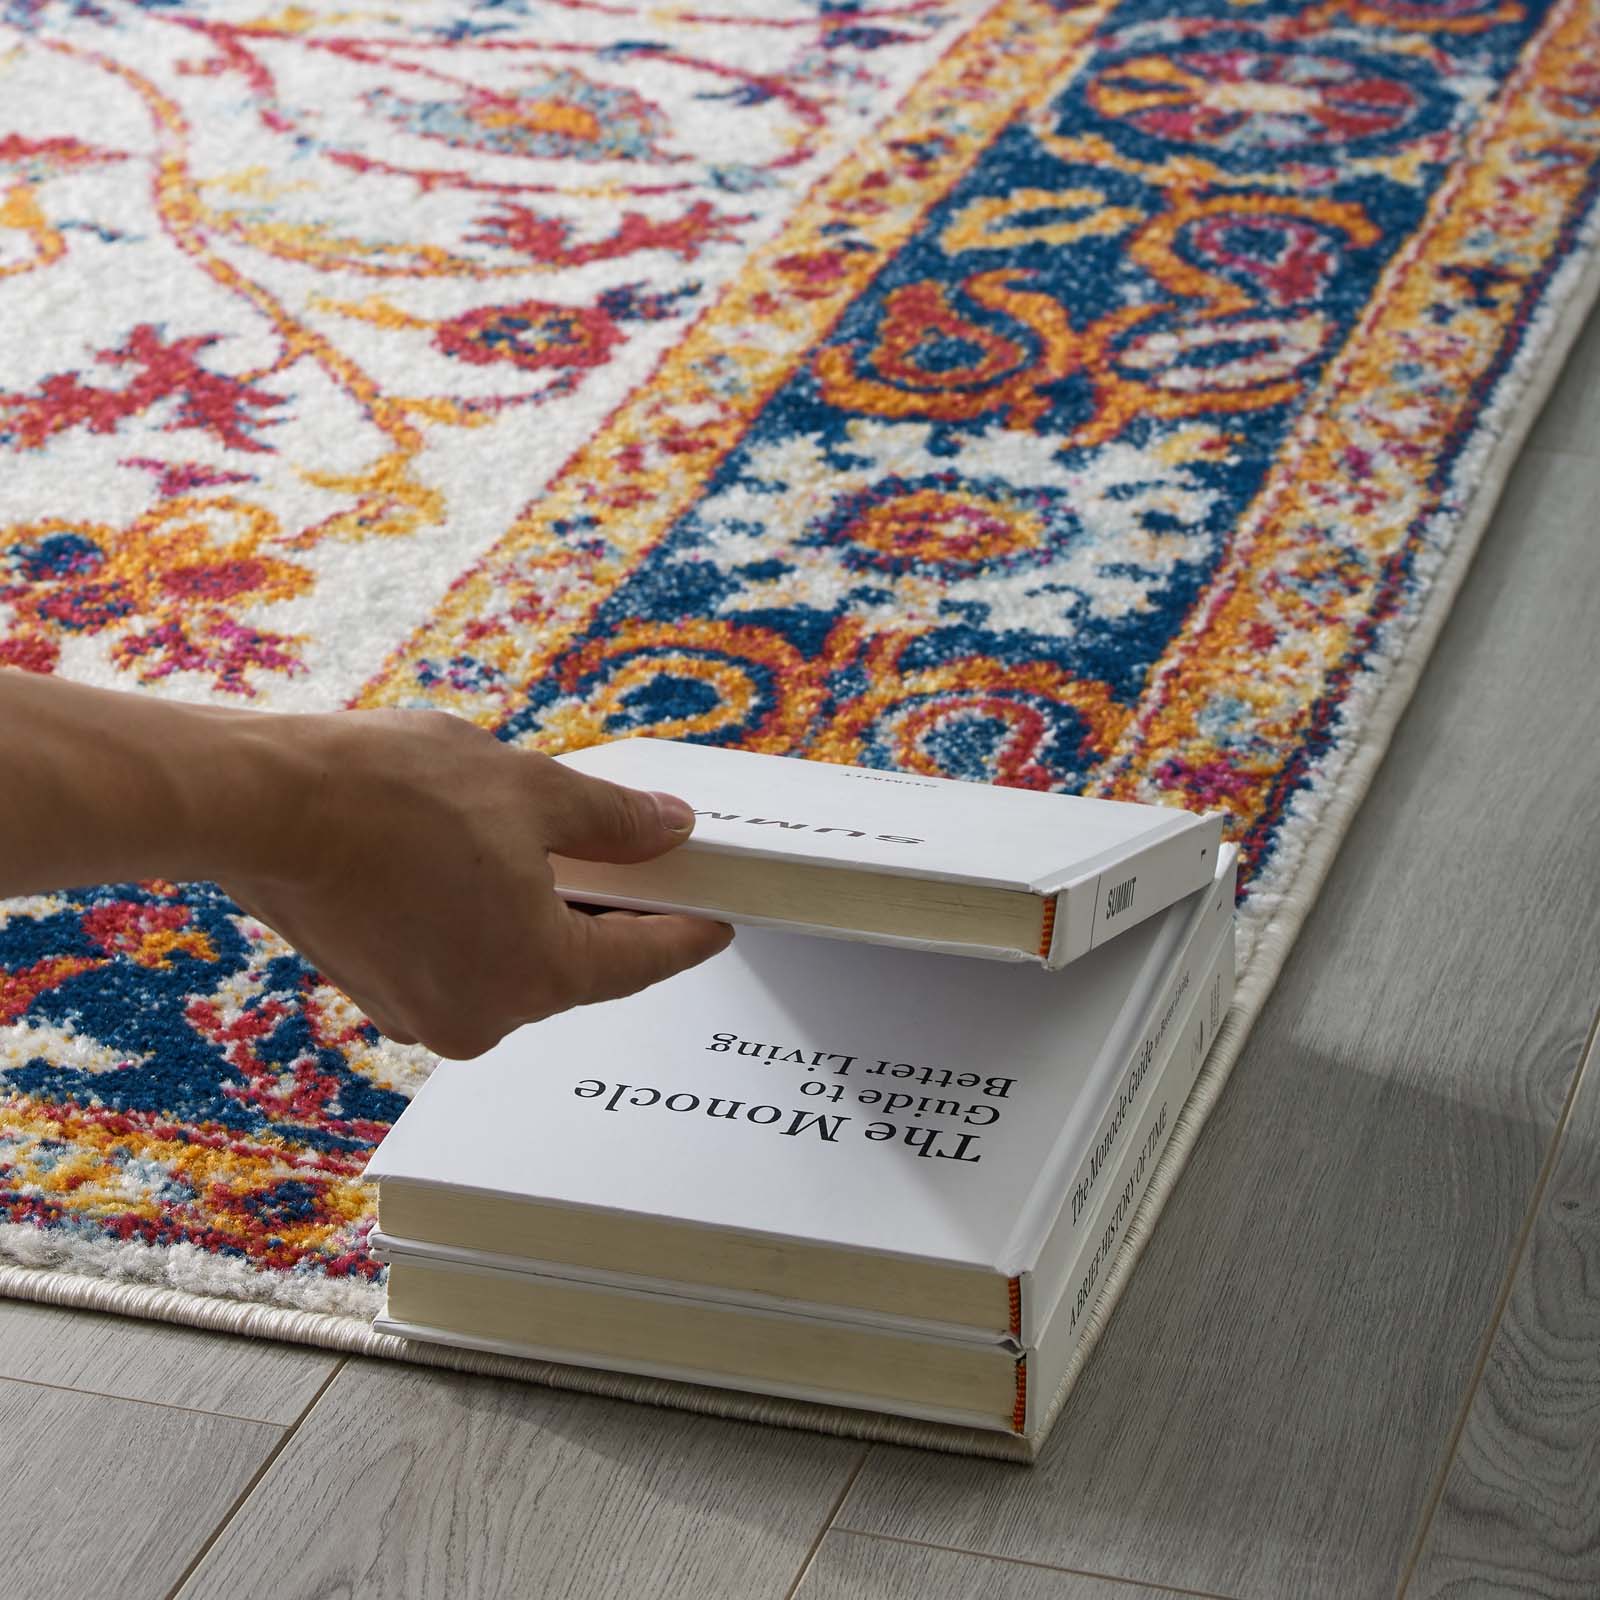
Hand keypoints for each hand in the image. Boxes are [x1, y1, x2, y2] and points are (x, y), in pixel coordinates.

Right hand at [221, 710, 731, 1058]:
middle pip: (576, 967)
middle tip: (646, 870)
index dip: (686, 934)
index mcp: (535, 976)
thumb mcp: (533, 790)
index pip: (640, 962)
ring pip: (515, 964)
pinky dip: (487, 925)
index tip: (718, 923)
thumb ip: (615, 821)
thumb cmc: (394, 794)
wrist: (257, 804)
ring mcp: (423, 1014)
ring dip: (543, 917)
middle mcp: (482, 1018)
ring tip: (560, 856)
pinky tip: (488, 871)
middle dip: (611, 917)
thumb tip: (669, 828)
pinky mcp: (380, 993)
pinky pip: (462, 962)